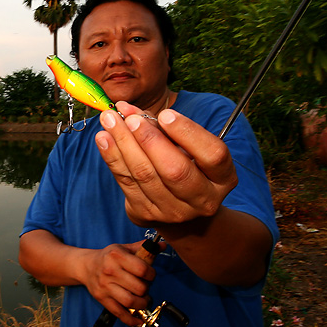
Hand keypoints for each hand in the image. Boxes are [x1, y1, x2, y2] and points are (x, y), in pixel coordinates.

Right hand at [78, 240, 158, 326]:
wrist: (86, 266)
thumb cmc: (109, 257)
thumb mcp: (124, 248)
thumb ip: (144, 248)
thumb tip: (163, 245)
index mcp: (117, 256)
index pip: (143, 269)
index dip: (152, 275)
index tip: (150, 275)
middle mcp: (110, 271)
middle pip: (139, 288)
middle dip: (147, 289)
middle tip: (145, 287)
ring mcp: (105, 286)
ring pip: (131, 302)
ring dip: (142, 304)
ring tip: (143, 300)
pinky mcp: (102, 299)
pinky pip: (119, 313)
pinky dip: (131, 320)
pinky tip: (138, 319)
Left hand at [95, 101, 237, 227]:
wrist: (181, 211)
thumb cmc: (187, 166)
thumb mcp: (190, 149)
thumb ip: (167, 129)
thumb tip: (130, 111)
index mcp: (223, 178)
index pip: (213, 154)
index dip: (189, 133)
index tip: (166, 113)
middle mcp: (203, 200)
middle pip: (175, 170)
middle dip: (149, 139)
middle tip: (130, 117)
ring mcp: (173, 211)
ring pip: (145, 175)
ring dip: (123, 143)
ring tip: (109, 119)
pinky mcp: (146, 214)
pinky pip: (126, 182)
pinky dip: (112, 157)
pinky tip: (103, 138)